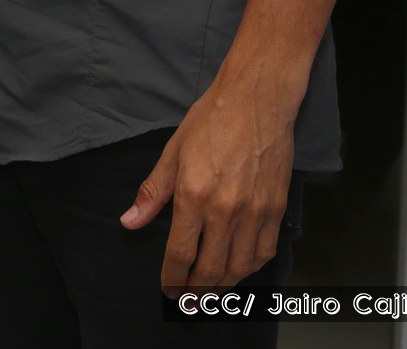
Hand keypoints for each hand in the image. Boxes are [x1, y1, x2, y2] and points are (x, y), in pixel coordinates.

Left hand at [122, 76, 294, 290]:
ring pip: (239, 267)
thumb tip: (130, 222)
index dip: (171, 278)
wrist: (256, 102)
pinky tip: (238, 269)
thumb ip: (152, 193)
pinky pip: (264, 252)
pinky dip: (249, 267)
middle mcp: (226, 211)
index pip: (179, 253)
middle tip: (187, 303)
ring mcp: (255, 213)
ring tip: (209, 292)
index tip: (167, 290)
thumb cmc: (210, 122)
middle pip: (211, 269)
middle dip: (196, 292)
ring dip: (223, 286)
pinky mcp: (276, 210)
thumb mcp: (172, 153)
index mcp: (194, 196)